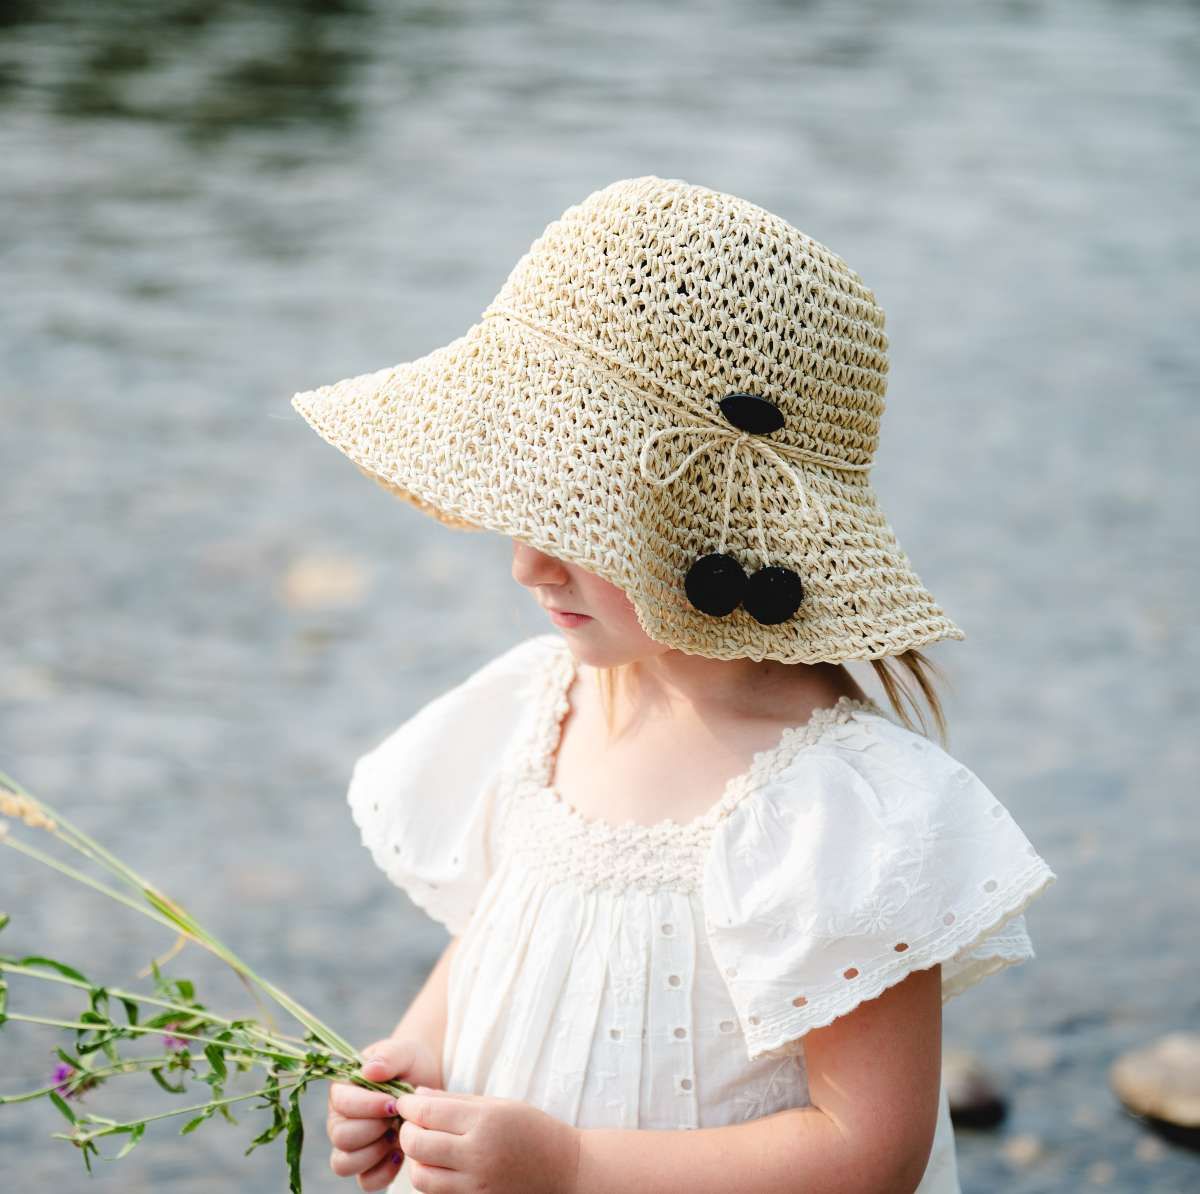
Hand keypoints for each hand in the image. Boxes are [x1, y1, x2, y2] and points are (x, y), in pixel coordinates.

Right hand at [327, 1036, 442, 1189]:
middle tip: (397, 1118)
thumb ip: (388, 1056)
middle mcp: (340, 1120)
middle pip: (341, 1137)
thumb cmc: (410, 1064)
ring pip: (344, 1164)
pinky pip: (365, 1182)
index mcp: (343, 1089)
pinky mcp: (368, 1165)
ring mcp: (352, 1146)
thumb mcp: (404, 1052)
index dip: (368, 1105)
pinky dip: (383, 1172)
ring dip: (374, 1152)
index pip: (342, 1104)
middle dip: (374, 1129)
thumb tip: (369, 1070)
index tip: (394, 1102)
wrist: (427, 1082)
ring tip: (397, 1135)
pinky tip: (400, 1154)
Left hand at [395, 1087, 580, 1193]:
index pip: (428, 1113)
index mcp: (484, 1122)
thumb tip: (416, 1097)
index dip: (408, 1107)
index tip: (404, 1102)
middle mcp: (477, 1155)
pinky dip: (432, 1179)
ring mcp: (476, 1185)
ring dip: (416, 1160)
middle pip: (417, 1146)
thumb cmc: (532, 1129)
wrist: (565, 1169)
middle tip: (412, 1124)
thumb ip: (454, 1101)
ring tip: (427, 1147)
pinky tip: (441, 1165)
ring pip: (421, 1177)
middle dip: (406, 1132)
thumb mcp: (498, 1104)